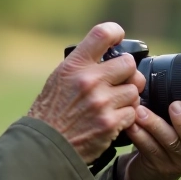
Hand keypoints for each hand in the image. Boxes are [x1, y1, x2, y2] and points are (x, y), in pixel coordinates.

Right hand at [28, 22, 146, 162]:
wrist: (46, 146)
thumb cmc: (51, 113)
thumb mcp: (59, 79)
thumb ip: (82, 65)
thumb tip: (107, 54)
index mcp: (75, 66)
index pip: (102, 34)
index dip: (116, 32)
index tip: (118, 39)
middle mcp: (89, 80)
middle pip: (129, 63)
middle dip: (127, 73)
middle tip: (120, 81)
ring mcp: (102, 102)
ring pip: (134, 90)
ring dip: (128, 97)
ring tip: (114, 103)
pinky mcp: (110, 123)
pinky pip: (133, 112)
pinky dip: (127, 116)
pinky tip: (113, 118)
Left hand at [119, 101, 180, 179]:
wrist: (153, 169)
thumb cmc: (174, 137)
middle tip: (175, 106)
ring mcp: (175, 162)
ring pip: (168, 143)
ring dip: (155, 125)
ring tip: (142, 111)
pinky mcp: (156, 165)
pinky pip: (148, 149)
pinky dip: (139, 135)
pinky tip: (133, 124)